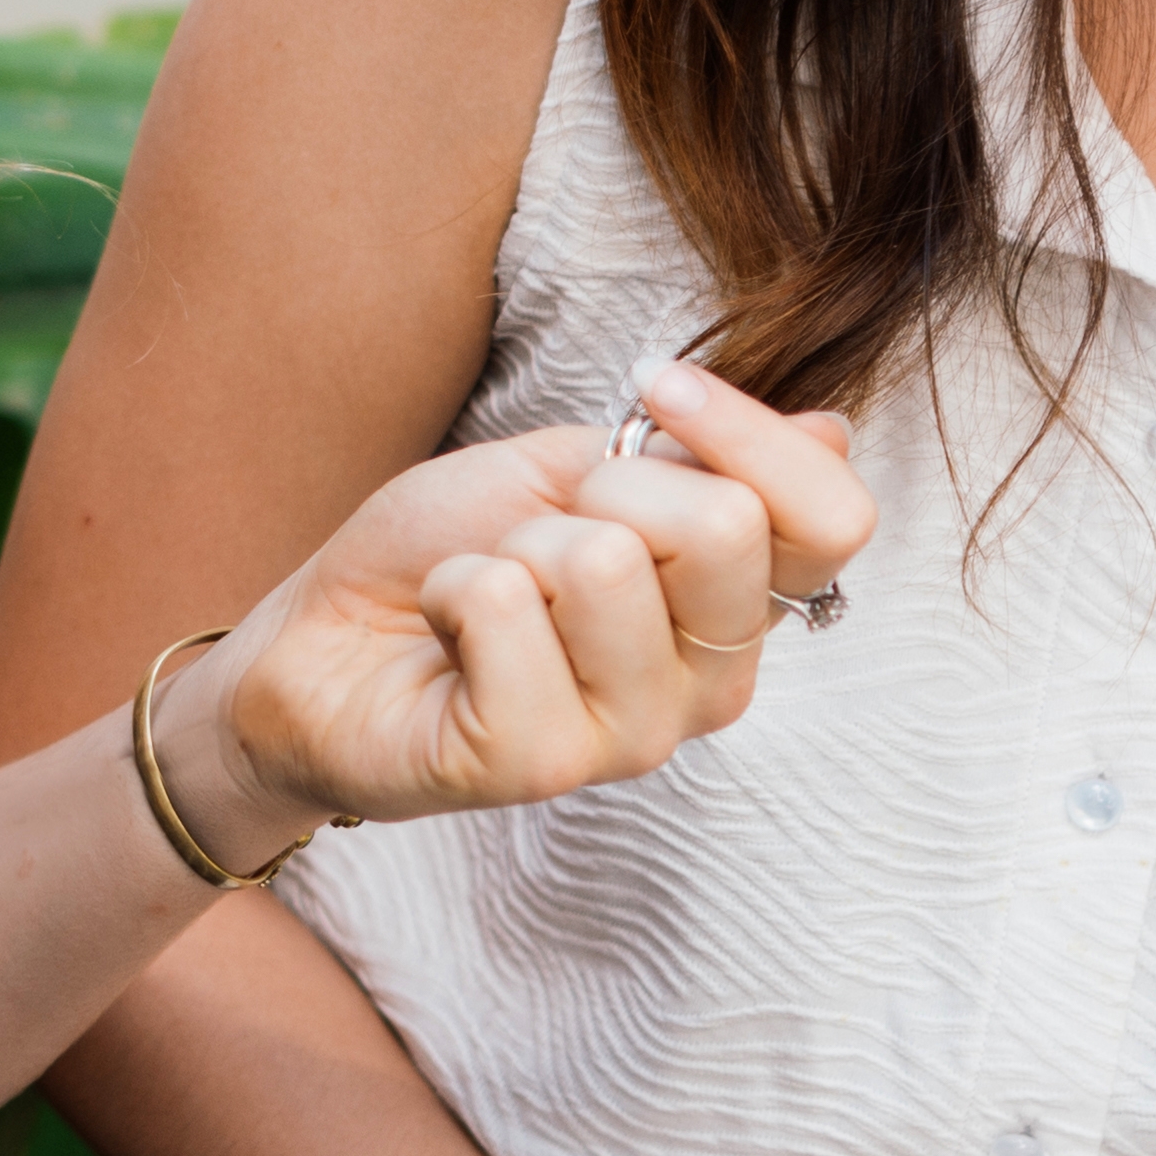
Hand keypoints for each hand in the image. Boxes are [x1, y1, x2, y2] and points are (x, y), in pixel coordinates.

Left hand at [203, 358, 870, 833]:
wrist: (321, 639)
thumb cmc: (450, 553)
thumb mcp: (572, 470)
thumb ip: (695, 460)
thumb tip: (832, 431)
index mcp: (737, 609)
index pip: (834, 522)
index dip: (749, 434)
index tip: (655, 391)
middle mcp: (709, 684)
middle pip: (723, 526)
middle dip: (601, 488)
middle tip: (535, 534)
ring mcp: (633, 736)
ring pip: (603, 563)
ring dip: (512, 547)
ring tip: (484, 594)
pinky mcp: (540, 765)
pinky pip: (507, 610)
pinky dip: (453, 586)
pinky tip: (444, 635)